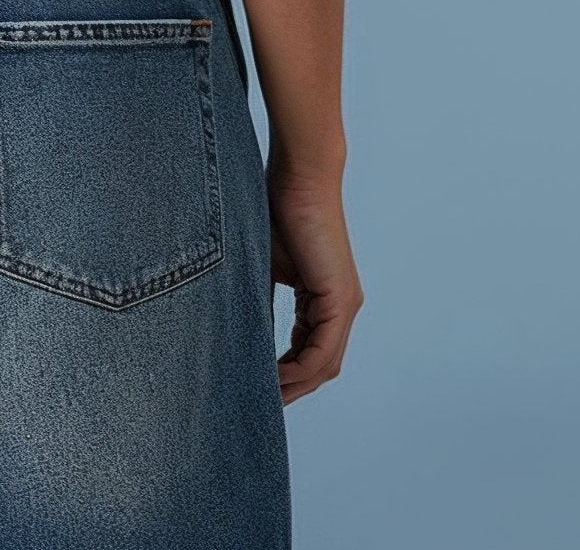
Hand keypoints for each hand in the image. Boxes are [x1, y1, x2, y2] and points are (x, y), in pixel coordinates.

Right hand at [267, 167, 363, 403]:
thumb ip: (257, 296)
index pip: (308, 351)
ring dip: (295, 385)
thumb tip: (235, 330)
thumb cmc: (277, 207)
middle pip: (319, 366)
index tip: (256, 386)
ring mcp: (344, 304)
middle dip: (290, 389)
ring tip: (263, 396)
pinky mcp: (341, 299)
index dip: (285, 374)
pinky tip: (276, 377)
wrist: (300, 175)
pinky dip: (301, 369)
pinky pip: (324, 351)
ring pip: (323, 364)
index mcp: (323, 298)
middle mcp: (340, 306)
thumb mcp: (262, 263)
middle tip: (258, 404)